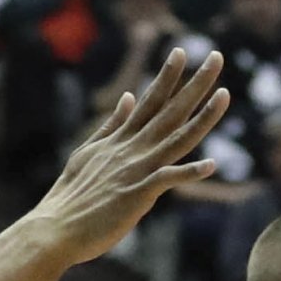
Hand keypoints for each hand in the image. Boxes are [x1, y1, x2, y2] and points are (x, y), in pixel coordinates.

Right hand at [29, 49, 228, 266]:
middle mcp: (132, 149)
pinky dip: (189, 173)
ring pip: (177, 138)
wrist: (54, 229)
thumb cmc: (71, 197)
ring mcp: (136, 169)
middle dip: (195, 83)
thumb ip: (112, 126)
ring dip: (203, 117)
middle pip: (170, 110)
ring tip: (225, 94)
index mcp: (121, 140)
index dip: (167, 76)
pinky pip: (167, 180)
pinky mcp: (137, 195)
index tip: (182, 51)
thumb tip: (128, 98)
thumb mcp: (89, 152)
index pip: (149, 100)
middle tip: (217, 56)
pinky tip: (211, 165)